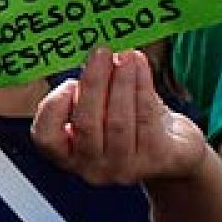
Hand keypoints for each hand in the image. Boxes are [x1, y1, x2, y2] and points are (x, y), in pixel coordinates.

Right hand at [32, 47, 207, 185]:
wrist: (174, 149)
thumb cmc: (130, 123)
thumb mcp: (100, 110)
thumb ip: (87, 93)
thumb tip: (91, 61)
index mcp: (70, 155)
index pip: (47, 138)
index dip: (54, 110)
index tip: (70, 82)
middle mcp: (93, 168)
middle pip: (86, 124)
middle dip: (94, 83)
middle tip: (101, 53)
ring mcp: (125, 168)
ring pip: (118, 121)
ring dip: (121, 82)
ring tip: (126, 56)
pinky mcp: (156, 159)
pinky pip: (146, 117)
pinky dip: (142, 86)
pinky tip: (140, 66)